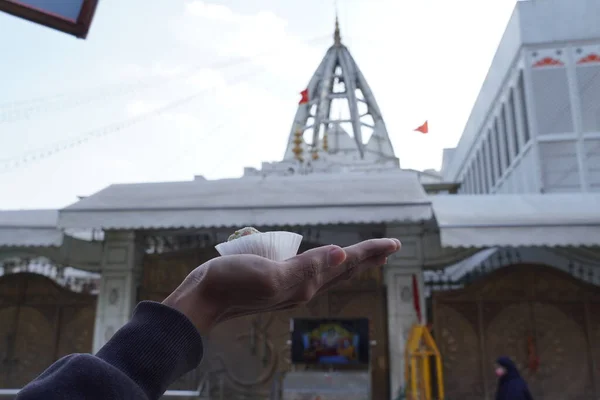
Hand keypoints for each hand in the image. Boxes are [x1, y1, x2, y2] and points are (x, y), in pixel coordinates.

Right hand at [162, 238, 400, 334]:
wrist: (203, 300)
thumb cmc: (233, 284)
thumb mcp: (271, 275)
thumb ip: (307, 267)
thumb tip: (342, 255)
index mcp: (306, 284)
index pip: (347, 264)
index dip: (370, 252)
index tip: (393, 243)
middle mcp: (303, 287)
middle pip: (343, 270)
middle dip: (367, 258)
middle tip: (388, 248)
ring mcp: (289, 285)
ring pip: (328, 272)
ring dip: (349, 262)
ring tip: (363, 256)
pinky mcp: (275, 280)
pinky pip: (309, 270)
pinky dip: (325, 262)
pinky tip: (322, 260)